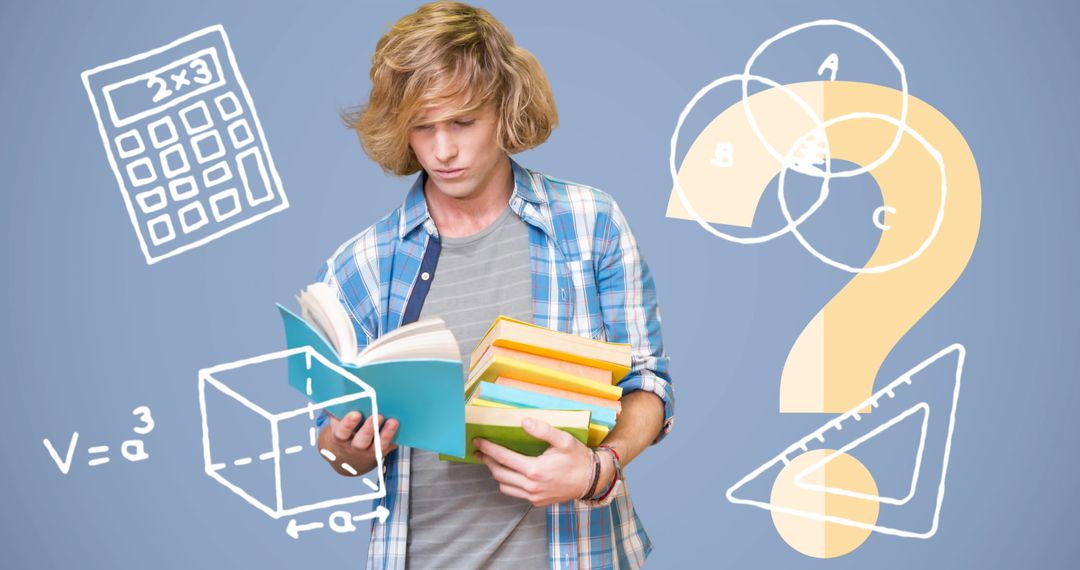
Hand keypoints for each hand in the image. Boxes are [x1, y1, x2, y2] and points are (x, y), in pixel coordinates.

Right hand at [318, 411, 398, 476]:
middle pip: (361, 441)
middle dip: (369, 429)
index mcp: (340, 438)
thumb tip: (338, 389)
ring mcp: (369, 451)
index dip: (348, 424)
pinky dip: (396, 437)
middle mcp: (354, 447)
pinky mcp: (382, 451)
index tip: (356, 413)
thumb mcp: (337, 421)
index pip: (342, 432)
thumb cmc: (344, 430)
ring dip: (386, 434)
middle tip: (378, 415)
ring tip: (393, 421)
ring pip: (378, 446)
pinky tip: (402, 427)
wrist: (348, 455)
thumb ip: (337, 409)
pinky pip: (390, 446)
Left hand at [474, 418, 610, 506]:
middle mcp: (531, 486)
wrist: (592, 480)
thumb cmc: (578, 458)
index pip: (503, 458)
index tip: (478, 441)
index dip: (488, 449)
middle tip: (480, 451)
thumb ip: (543, 430)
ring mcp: (534, 496)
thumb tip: (524, 422)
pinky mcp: (537, 502)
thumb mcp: (563, 440)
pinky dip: (508, 483)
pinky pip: (515, 493)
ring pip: (504, 486)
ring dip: (496, 473)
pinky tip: (510, 473)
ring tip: (492, 461)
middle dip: (487, 461)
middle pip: (499, 473)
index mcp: (535, 469)